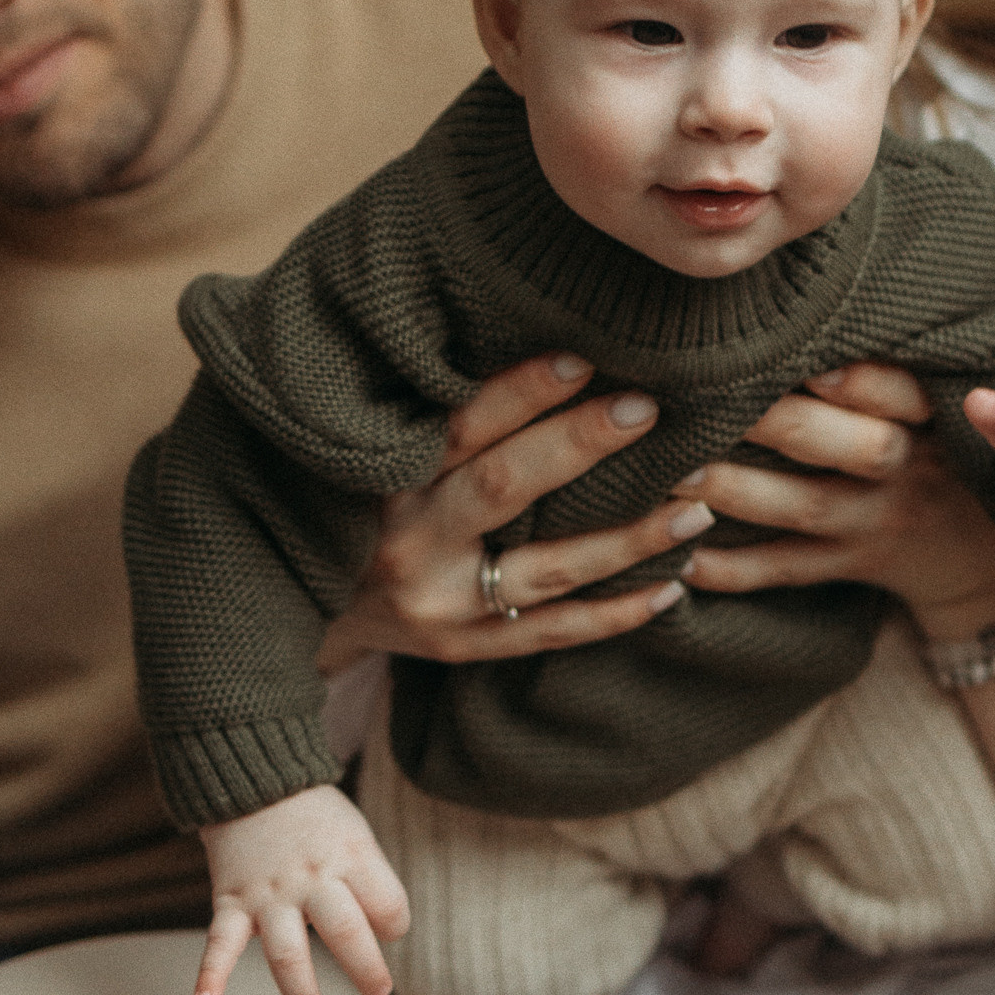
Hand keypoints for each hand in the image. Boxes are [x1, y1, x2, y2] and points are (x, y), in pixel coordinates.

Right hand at [197, 784, 411, 994]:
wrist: (252, 780)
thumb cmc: (314, 819)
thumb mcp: (355, 835)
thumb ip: (370, 883)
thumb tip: (385, 937)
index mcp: (350, 856)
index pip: (388, 904)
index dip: (395, 922)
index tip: (388, 928)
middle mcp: (311, 878)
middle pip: (345, 931)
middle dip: (366, 968)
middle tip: (379, 990)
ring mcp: (268, 893)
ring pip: (286, 952)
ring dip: (302, 994)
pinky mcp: (231, 901)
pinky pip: (219, 941)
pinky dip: (209, 973)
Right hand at [314, 354, 707, 673]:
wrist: (297, 608)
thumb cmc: (354, 506)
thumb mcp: (371, 455)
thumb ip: (432, 412)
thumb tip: (535, 346)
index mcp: (385, 478)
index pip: (457, 428)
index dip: (519, 390)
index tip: (584, 358)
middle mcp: (410, 540)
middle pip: (502, 487)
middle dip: (579, 446)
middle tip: (650, 409)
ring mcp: (440, 603)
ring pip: (547, 568)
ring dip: (628, 538)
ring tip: (696, 507)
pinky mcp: (464, 648)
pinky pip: (553, 632)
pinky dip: (616, 614)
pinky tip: (673, 587)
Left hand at [676, 362, 994, 630]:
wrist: (980, 554)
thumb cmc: (936, 446)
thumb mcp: (937, 399)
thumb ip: (885, 357)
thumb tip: (799, 287)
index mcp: (926, 414)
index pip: (900, 391)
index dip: (856, 377)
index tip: (800, 356)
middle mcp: (902, 465)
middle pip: (847, 446)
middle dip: (776, 422)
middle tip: (701, 399)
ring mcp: (872, 521)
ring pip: (800, 506)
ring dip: (732, 489)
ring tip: (667, 471)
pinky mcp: (847, 566)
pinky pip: (784, 571)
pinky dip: (732, 569)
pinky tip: (677, 557)